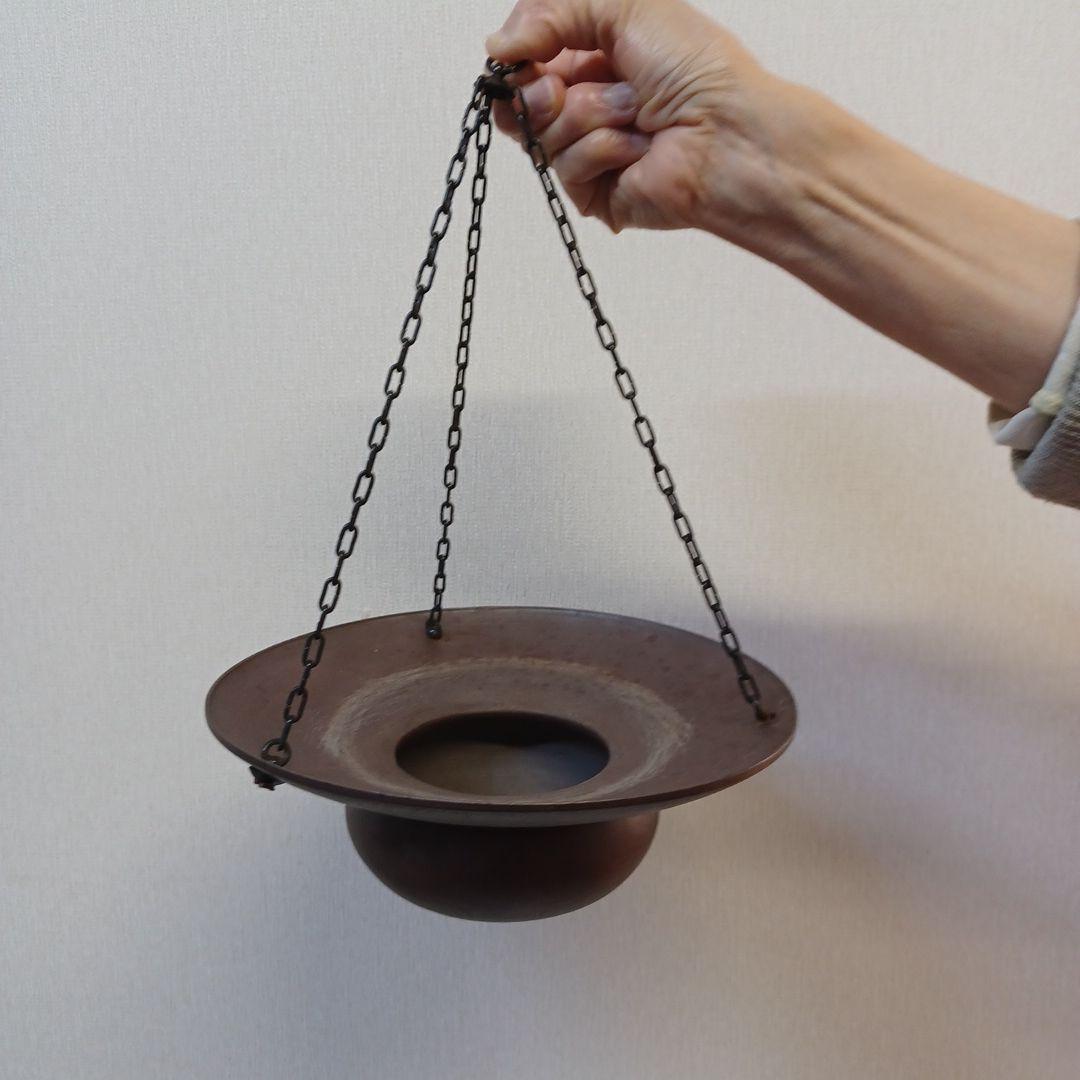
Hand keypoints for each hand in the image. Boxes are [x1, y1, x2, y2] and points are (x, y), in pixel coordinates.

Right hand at [486, 0, 801, 239]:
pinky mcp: (595, 194)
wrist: (728, 132)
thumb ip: (550, 12)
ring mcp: (590, 153)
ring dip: (588, 114)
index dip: (517, 58)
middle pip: (520, 103)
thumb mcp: (623, 7)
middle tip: (560, 88)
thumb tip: (496, 48)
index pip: (527, 61)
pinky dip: (602, 149)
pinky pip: (566, 169)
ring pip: (542, 134)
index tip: (517, 54)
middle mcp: (589, 106)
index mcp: (594, 59)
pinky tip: (639, 147)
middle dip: (538, 91)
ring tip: (635, 112)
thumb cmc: (695, 68)